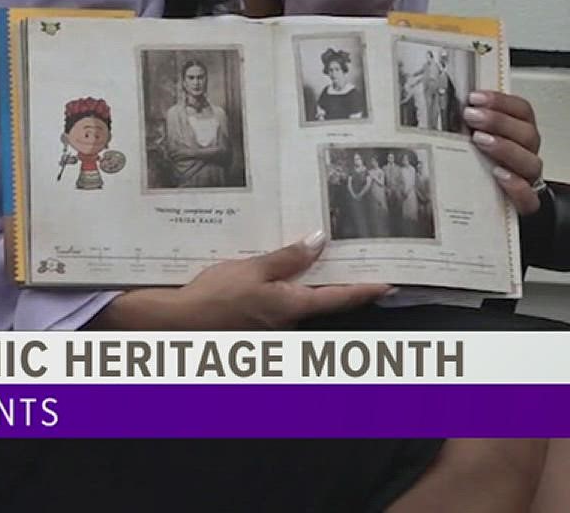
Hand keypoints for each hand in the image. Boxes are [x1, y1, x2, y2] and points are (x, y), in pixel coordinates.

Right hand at [91, 232, 389, 330]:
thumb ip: (287, 258)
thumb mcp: (252, 269)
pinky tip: (290, 276)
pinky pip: (286, 307)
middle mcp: (289, 322)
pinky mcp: (260, 326)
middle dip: (345, 288)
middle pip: (326, 304)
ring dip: (317, 289)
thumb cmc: (215, 295)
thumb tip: (320, 241)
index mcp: (292, 306)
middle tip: (366, 267)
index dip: (366, 290)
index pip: (339, 298)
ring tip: (330, 264)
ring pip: (305, 306)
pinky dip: (294, 292)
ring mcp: (275, 328)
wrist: (180, 323)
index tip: (390, 283)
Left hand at [464, 91, 545, 214]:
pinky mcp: (525, 205)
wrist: (493, 208)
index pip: (522, 110)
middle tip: (472, 116)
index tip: (475, 98)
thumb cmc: (482, 169)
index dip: (501, 101)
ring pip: (530, 162)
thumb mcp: (476, 141)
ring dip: (505, 148)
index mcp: (520, 134)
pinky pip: (529, 197)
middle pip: (527, 133)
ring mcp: (528, 179)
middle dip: (498, 121)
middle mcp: (527, 154)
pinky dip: (516, 185)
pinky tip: (498, 175)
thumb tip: (445, 105)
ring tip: (480, 141)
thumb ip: (471, 124)